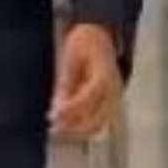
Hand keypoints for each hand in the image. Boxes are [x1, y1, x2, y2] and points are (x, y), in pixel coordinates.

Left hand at [49, 23, 122, 137]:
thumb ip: (66, 83)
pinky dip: (82, 125)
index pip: (88, 98)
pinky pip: (98, 120)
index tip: (53, 116)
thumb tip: (57, 108)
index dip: (70, 109)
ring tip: (56, 129)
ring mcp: (115, 99)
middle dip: (73, 127)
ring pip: (98, 124)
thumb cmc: (83, 43)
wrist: (100, 37)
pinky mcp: (110, 104)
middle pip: (96, 119)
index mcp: (105, 76)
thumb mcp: (70, 59)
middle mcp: (114, 91)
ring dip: (77, 130)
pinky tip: (64, 123)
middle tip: (52, 127)